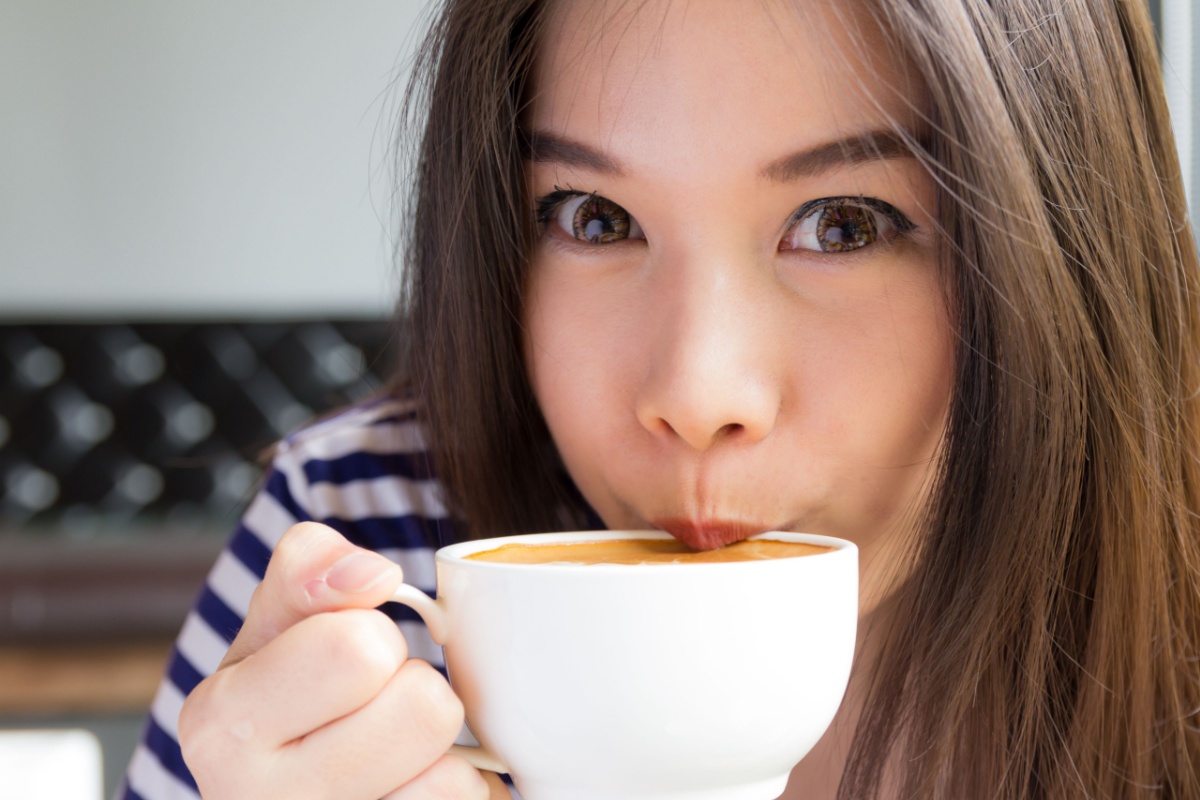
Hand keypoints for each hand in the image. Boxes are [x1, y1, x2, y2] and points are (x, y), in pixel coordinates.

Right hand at [178, 522, 509, 798]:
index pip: (360, 648)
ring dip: (441, 752)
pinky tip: (410, 788)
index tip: (347, 656)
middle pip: (425, 709)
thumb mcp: (278, 616)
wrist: (282, 785)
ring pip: (454, 778)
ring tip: (392, 752)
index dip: (373, 637)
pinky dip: (460, 792)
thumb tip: (369, 575)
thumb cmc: (287, 690)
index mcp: (222, 724)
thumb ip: (311, 566)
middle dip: (414, 689)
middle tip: (374, 707)